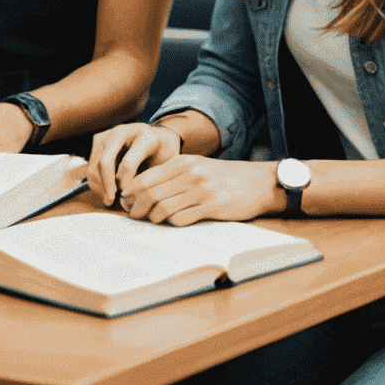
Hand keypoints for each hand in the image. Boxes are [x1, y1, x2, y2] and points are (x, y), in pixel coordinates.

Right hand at [88, 122, 181, 207]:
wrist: (159, 138)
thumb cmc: (164, 155)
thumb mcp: (166, 166)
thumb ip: (151, 179)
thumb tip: (132, 200)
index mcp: (145, 136)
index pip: (128, 164)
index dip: (125, 184)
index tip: (128, 198)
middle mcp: (124, 130)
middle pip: (105, 162)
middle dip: (107, 185)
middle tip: (112, 202)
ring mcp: (110, 133)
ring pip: (95, 163)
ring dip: (99, 185)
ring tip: (109, 199)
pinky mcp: (99, 138)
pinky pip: (90, 163)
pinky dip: (95, 181)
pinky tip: (105, 191)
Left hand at [121, 153, 282, 226]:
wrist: (258, 182)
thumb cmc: (223, 177)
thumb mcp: (197, 167)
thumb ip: (173, 175)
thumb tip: (143, 190)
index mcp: (183, 162)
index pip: (147, 177)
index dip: (132, 191)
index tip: (126, 201)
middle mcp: (190, 173)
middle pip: (151, 193)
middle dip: (138, 207)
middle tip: (134, 215)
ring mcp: (202, 190)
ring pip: (164, 207)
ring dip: (153, 217)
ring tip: (151, 220)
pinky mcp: (213, 206)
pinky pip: (183, 218)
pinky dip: (173, 222)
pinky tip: (173, 222)